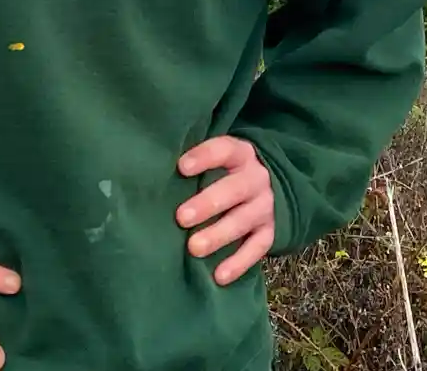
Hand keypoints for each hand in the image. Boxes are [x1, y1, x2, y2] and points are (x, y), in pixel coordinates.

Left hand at [176, 135, 275, 284]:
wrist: (272, 186)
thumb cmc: (228, 172)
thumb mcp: (220, 159)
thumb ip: (196, 162)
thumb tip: (154, 170)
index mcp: (241, 155)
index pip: (224, 150)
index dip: (204, 157)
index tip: (182, 167)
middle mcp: (256, 179)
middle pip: (234, 189)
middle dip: (207, 203)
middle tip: (181, 217)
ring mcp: (265, 207)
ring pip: (243, 220)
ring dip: (218, 235)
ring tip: (193, 248)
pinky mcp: (270, 232)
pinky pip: (257, 248)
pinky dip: (238, 263)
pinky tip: (218, 276)